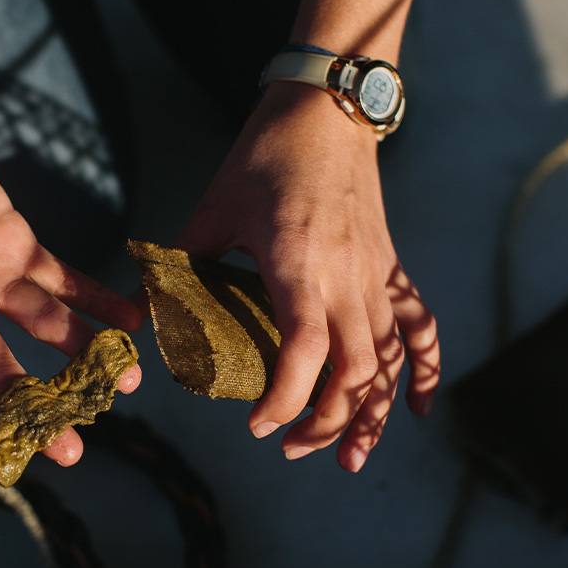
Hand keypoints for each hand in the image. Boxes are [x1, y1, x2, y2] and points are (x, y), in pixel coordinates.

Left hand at [173, 81, 438, 471]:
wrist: (326, 108)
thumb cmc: (265, 156)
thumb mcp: (213, 209)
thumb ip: (179, 265)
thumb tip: (141, 311)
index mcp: (298, 264)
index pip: (306, 351)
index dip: (285, 399)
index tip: (257, 426)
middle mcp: (346, 277)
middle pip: (356, 371)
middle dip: (327, 424)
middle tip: (290, 449)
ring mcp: (376, 274)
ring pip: (390, 360)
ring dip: (373, 414)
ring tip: (352, 459)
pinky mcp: (390, 266)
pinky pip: (419, 325)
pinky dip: (425, 370)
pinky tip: (419, 408)